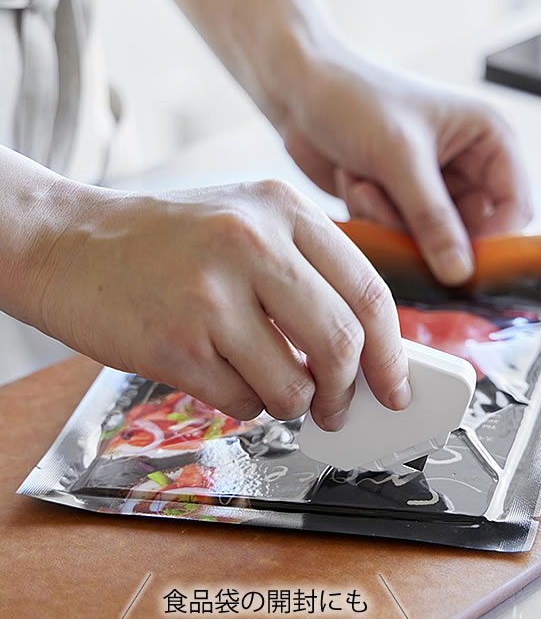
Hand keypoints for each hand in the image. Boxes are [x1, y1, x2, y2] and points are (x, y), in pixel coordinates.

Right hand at [40, 179, 409, 429]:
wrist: (67, 242)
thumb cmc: (166, 242)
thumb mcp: (246, 225)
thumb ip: (307, 275)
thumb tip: (363, 351)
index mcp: (282, 209)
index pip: (369, 292)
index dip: (391, 352)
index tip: (396, 388)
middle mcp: (252, 243)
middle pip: (341, 343)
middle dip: (346, 392)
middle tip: (337, 409)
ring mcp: (211, 294)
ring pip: (294, 386)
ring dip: (289, 403)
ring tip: (263, 384)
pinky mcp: (175, 344)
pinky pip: (243, 402)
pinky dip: (243, 403)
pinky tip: (219, 376)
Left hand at [279, 54, 532, 285]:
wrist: (299, 92)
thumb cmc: (355, 101)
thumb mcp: (400, 157)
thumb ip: (432, 218)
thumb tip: (459, 274)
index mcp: (487, 140)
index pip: (515, 207)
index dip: (493, 241)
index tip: (459, 266)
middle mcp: (466, 168)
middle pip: (469, 233)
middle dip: (425, 232)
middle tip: (389, 214)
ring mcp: (430, 189)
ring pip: (428, 240)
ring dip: (389, 221)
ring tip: (363, 183)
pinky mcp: (399, 204)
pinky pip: (397, 236)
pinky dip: (371, 217)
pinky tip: (352, 181)